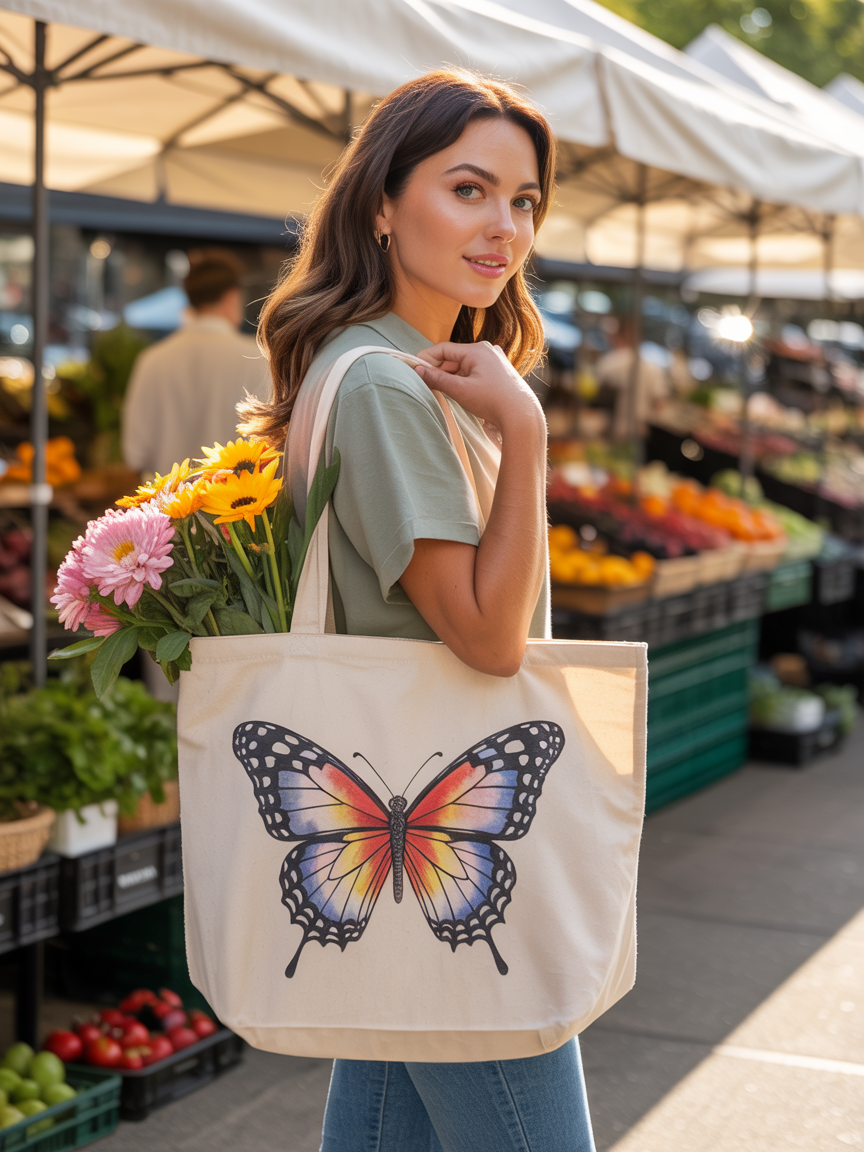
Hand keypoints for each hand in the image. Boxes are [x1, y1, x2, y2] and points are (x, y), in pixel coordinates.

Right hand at [414, 342, 543, 437]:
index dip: (426, 359)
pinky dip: (464, 380)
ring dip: (452, 378)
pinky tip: (462, 394)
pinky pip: (475, 372)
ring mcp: (494, 360)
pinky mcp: (499, 372)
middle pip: (453, 358)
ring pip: (464, 366)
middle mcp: (487, 350)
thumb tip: (418, 370)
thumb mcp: (460, 390)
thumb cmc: (493, 401)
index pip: (444, 349)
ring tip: (445, 393)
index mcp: (477, 350)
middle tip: (427, 385)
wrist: (522, 416)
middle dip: (439, 371)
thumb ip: (437, 379)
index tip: (414, 370)